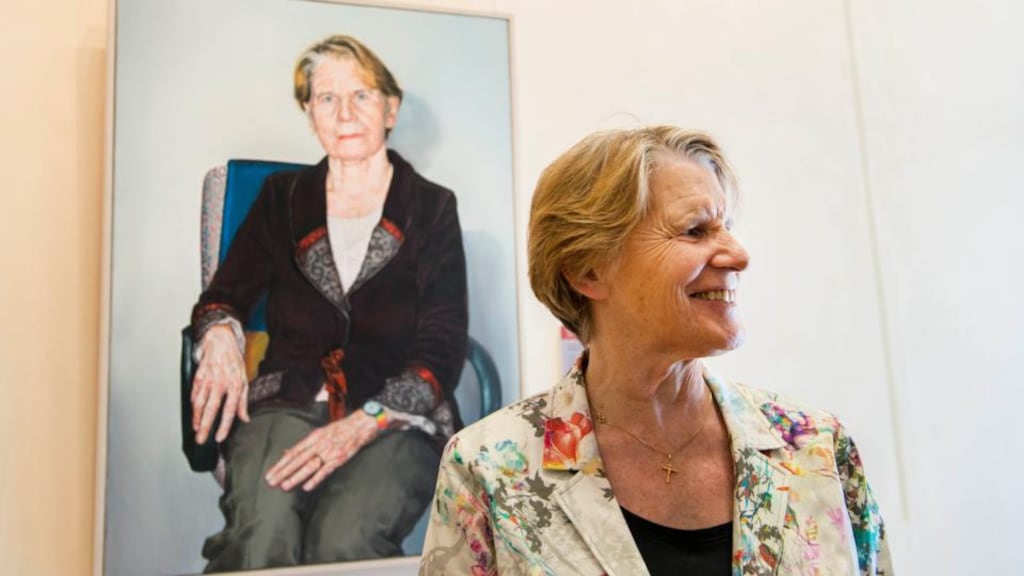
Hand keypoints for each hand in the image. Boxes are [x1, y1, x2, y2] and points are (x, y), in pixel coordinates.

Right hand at [191, 324, 248, 443]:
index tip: (219, 437)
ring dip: (196, 418)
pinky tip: (194, 414)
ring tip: (196, 429)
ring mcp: (208, 380)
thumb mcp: (244, 380)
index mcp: (234, 385)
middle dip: (205, 426)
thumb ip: (243, 401)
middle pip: (211, 409)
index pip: (229, 409)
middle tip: (201, 439)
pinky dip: (193, 406)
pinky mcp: (198, 376)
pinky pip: (194, 394)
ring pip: (200, 403)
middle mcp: (221, 383)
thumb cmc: (234, 362)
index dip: (224, 425)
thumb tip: (245, 418)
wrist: (221, 342)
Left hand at [265, 411, 378, 491]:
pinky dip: (316, 479)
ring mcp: (329, 452)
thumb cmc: (341, 429)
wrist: (361, 424)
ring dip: (296, 476)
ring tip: (284, 486)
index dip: (281, 463)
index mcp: (313, 437)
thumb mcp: (320, 432)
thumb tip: (286, 452)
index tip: (270, 473)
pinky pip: (326, 470)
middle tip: (271, 482)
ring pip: (309, 466)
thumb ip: (304, 445)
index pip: (294, 452)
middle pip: (298, 460)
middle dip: (283, 472)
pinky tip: (307, 487)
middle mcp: (319, 444)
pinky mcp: (339, 459)